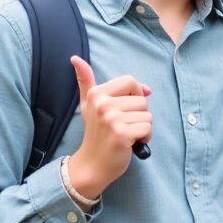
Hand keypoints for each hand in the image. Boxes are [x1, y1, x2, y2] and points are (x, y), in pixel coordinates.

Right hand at [67, 55, 151, 198]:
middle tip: (123, 126)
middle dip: (139, 115)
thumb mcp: (88, 104)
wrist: (92, 164)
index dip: (135, 95)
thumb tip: (75, 58)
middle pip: (142, 100)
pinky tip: (130, 143)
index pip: (131, 81)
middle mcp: (102, 103)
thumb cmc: (95, 133)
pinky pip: (147, 128)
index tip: (128, 107)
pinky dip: (144, 138)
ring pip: (147, 115)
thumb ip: (85, 80)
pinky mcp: (121, 134)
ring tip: (126, 135)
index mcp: (96, 93)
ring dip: (142, 127)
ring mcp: (111, 119)